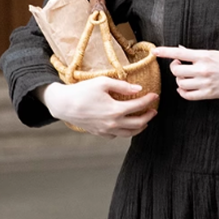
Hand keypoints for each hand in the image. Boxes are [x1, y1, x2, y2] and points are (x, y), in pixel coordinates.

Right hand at [37, 78, 158, 136]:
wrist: (64, 104)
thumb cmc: (82, 91)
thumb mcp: (103, 82)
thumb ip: (122, 86)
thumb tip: (139, 89)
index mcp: (115, 110)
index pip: (139, 106)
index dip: (149, 100)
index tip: (154, 95)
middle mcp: (113, 123)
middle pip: (138, 123)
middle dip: (149, 116)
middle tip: (153, 110)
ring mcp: (106, 130)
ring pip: (129, 133)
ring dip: (140, 127)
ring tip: (145, 121)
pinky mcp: (100, 133)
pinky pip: (117, 136)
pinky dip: (125, 132)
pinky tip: (126, 126)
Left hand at [152, 46, 218, 99]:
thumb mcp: (216, 53)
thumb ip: (197, 54)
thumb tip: (180, 51)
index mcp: (205, 55)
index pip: (179, 52)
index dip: (165, 52)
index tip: (155, 51)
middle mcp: (203, 69)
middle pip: (176, 70)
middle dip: (175, 68)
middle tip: (179, 66)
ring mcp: (205, 83)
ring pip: (180, 83)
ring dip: (180, 80)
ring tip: (186, 77)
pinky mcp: (209, 94)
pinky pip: (187, 95)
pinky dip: (183, 92)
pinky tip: (185, 88)